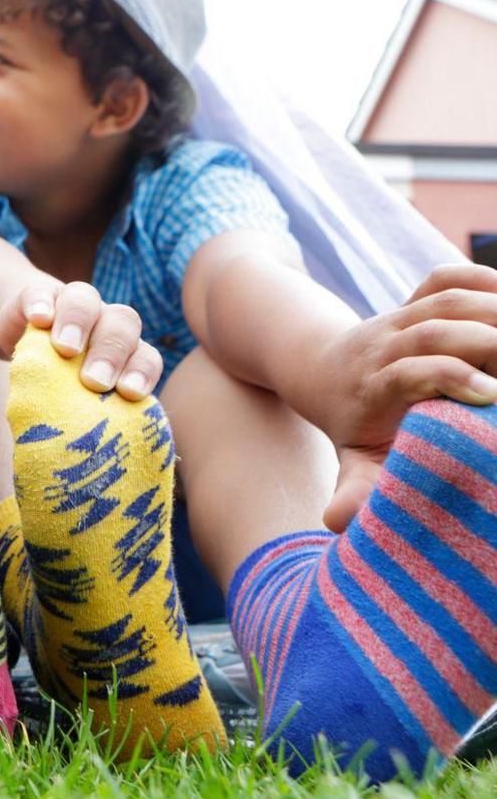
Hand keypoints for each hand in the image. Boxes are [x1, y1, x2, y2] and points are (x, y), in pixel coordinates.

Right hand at [0, 279, 162, 398]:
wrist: (23, 334)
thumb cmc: (59, 379)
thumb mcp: (78, 397)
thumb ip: (97, 414)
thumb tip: (118, 456)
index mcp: (126, 351)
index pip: (146, 356)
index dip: (142, 373)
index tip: (129, 394)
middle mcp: (105, 322)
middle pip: (122, 324)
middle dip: (111, 353)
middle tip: (94, 381)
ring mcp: (71, 304)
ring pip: (87, 299)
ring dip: (79, 323)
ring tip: (65, 349)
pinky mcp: (36, 296)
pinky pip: (41, 292)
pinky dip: (41, 304)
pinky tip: (38, 320)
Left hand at [306, 264, 496, 530]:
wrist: (319, 369)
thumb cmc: (351, 424)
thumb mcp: (351, 458)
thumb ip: (353, 487)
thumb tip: (337, 521)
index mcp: (373, 386)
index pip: (408, 371)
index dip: (447, 376)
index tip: (491, 396)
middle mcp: (386, 345)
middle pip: (435, 329)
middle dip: (485, 341)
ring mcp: (400, 318)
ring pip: (446, 299)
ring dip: (493, 308)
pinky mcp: (415, 300)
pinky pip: (446, 277)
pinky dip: (480, 278)